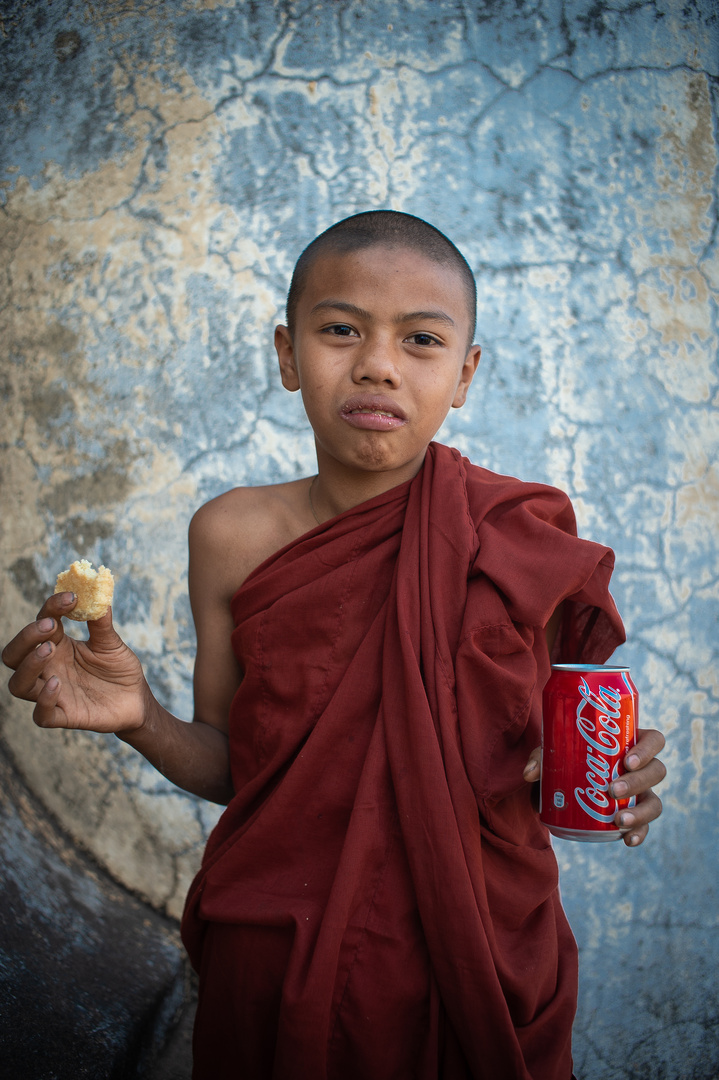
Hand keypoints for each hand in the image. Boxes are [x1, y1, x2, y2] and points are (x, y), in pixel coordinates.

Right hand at [2, 592, 148, 734]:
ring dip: (28, 665)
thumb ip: (101, 623)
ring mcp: (53, 693)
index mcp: (58, 646)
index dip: (51, 607)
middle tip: (50, 626)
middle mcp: (49, 669)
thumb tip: (98, 597)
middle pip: (14, 655)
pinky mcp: (64, 716)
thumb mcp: (112, 644)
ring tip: (49, 649)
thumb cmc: (120, 669)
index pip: (41, 623)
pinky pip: (41, 715)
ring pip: (19, 684)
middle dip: (26, 637)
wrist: (137, 700)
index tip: (72, 597)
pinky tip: (57, 683)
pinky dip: (44, 700)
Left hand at [523, 727, 665, 847]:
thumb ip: (540, 757)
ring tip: (618, 820)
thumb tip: (530, 774)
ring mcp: (639, 792)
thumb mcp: (551, 752)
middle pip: (657, 771)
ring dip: (641, 812)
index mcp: (628, 742)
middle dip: (638, 782)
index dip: (647, 749)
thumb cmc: (562, 757)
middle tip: (612, 790)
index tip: (626, 761)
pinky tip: (627, 840)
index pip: (654, 740)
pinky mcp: (632, 814)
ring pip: (654, 801)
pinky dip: (639, 833)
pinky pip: (644, 826)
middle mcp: (639, 768)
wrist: (556, 783)